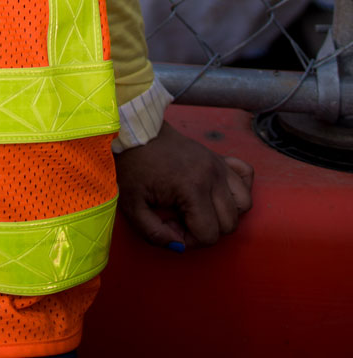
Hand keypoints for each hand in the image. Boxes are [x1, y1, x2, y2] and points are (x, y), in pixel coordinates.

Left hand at [115, 117, 252, 248]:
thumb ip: (153, 234)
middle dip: (205, 229)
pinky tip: (216, 193)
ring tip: (198, 207)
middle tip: (179, 217)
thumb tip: (178, 246)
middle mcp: (212, 175)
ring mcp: (219, 164)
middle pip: (229, 223)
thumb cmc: (134, 166)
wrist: (136, 132)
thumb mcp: (132, 205)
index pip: (208, 234)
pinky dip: (237, 189)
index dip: (188, 239)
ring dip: (224, 214)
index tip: (168, 224)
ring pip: (243, 204)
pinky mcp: (220, 158)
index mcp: (192, 187)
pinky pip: (246, 176)